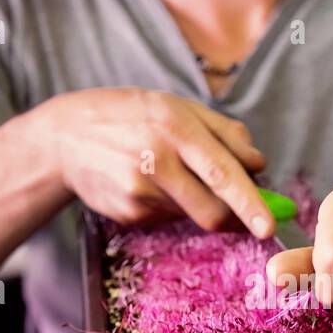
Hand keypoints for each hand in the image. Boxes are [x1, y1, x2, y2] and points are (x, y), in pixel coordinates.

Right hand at [40, 87, 272, 234]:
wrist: (64, 138)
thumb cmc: (129, 116)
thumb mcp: (175, 106)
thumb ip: (223, 131)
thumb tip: (259, 163)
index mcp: (175, 127)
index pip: (222, 172)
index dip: (249, 202)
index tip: (268, 226)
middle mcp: (156, 160)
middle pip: (211, 210)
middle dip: (234, 217)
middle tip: (247, 215)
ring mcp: (139, 191)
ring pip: (191, 214)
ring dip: (197, 202)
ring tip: (171, 174)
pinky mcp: (128, 213)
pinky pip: (168, 217)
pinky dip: (170, 205)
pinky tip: (147, 183)